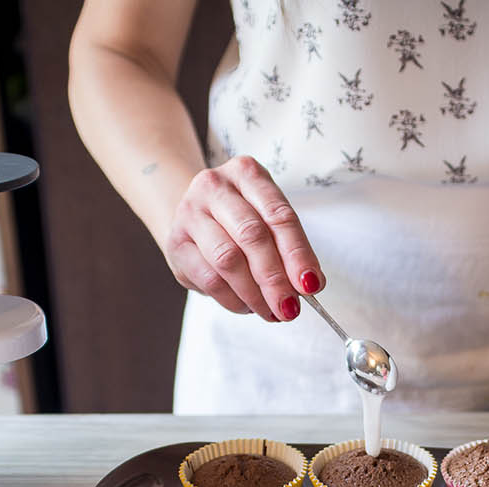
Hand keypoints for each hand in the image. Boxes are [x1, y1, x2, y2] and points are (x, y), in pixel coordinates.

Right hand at [163, 156, 324, 320]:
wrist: (191, 213)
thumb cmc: (237, 217)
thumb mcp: (267, 218)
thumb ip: (290, 247)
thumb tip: (311, 282)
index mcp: (246, 173)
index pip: (279, 216)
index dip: (298, 253)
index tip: (311, 284)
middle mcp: (214, 186)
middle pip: (252, 236)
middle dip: (275, 279)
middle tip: (290, 307)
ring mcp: (190, 213)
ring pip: (227, 259)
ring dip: (254, 293)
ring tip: (271, 311)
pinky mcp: (176, 244)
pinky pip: (209, 278)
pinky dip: (233, 299)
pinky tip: (247, 306)